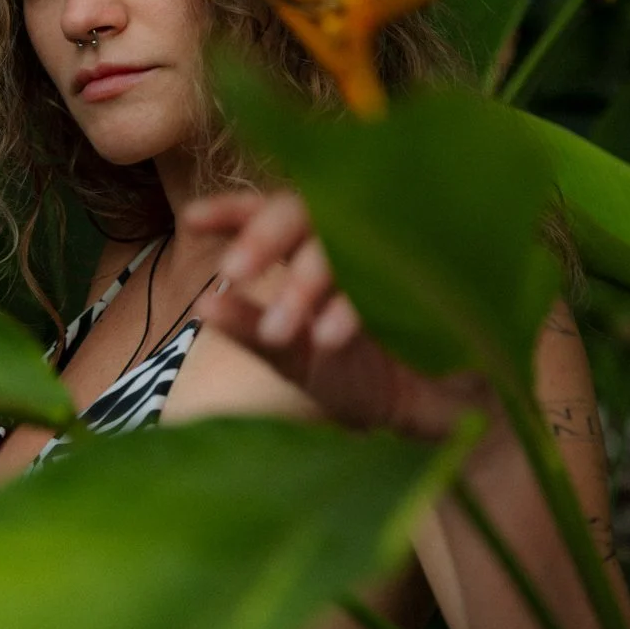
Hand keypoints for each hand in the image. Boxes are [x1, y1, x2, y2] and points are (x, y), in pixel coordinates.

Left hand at [185, 190, 509, 447]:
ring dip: (307, 280)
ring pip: (340, 242)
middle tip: (234, 270)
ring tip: (280, 327)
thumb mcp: (293, 359)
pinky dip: (353, 306)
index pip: (265, 211)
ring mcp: (389, 251)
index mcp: (310, 249)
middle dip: (265, 238)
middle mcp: (346, 239)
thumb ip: (249, 330)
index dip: (231, 209)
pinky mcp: (427, 276)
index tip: (191, 220)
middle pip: (300, 211)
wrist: (438, 419)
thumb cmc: (361, 378)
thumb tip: (203, 305)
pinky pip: (385, 278)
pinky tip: (330, 335)